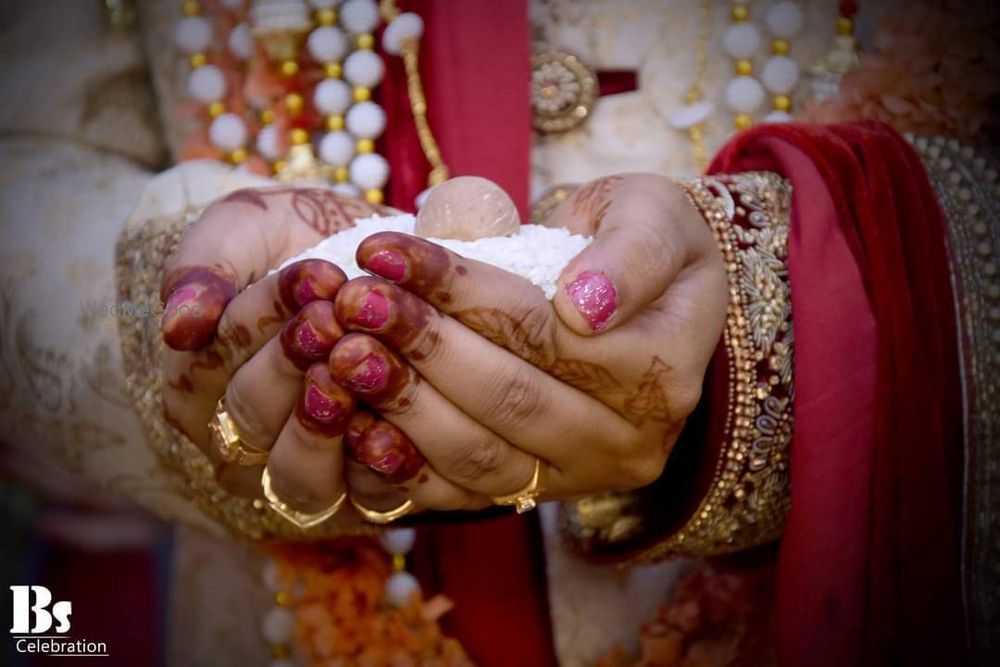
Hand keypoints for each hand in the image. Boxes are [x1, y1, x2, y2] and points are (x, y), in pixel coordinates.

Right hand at [159, 187, 383, 507]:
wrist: (375, 255)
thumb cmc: (292, 240)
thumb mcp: (241, 228)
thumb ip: (202, 266)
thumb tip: (178, 327)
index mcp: (196, 385)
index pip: (206, 367)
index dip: (256, 323)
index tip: (311, 275)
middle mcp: (243, 440)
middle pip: (252, 420)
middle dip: (294, 363)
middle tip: (335, 315)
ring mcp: (306, 469)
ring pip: (301, 477)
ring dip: (327, 423)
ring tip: (358, 364)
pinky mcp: (367, 486)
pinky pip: (369, 498)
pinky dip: (383, 465)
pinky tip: (397, 424)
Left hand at [326, 173, 726, 511]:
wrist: (640, 295)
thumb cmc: (643, 241)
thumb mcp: (656, 218)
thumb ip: (633, 256)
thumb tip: (583, 307)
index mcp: (662, 371)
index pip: (543, 331)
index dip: (459, 291)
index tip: (384, 251)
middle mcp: (627, 439)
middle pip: (507, 396)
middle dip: (419, 344)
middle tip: (349, 300)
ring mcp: (578, 476)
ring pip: (477, 453)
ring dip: (399, 402)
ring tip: (337, 349)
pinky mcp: (533, 492)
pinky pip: (458, 492)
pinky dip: (400, 462)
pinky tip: (349, 421)